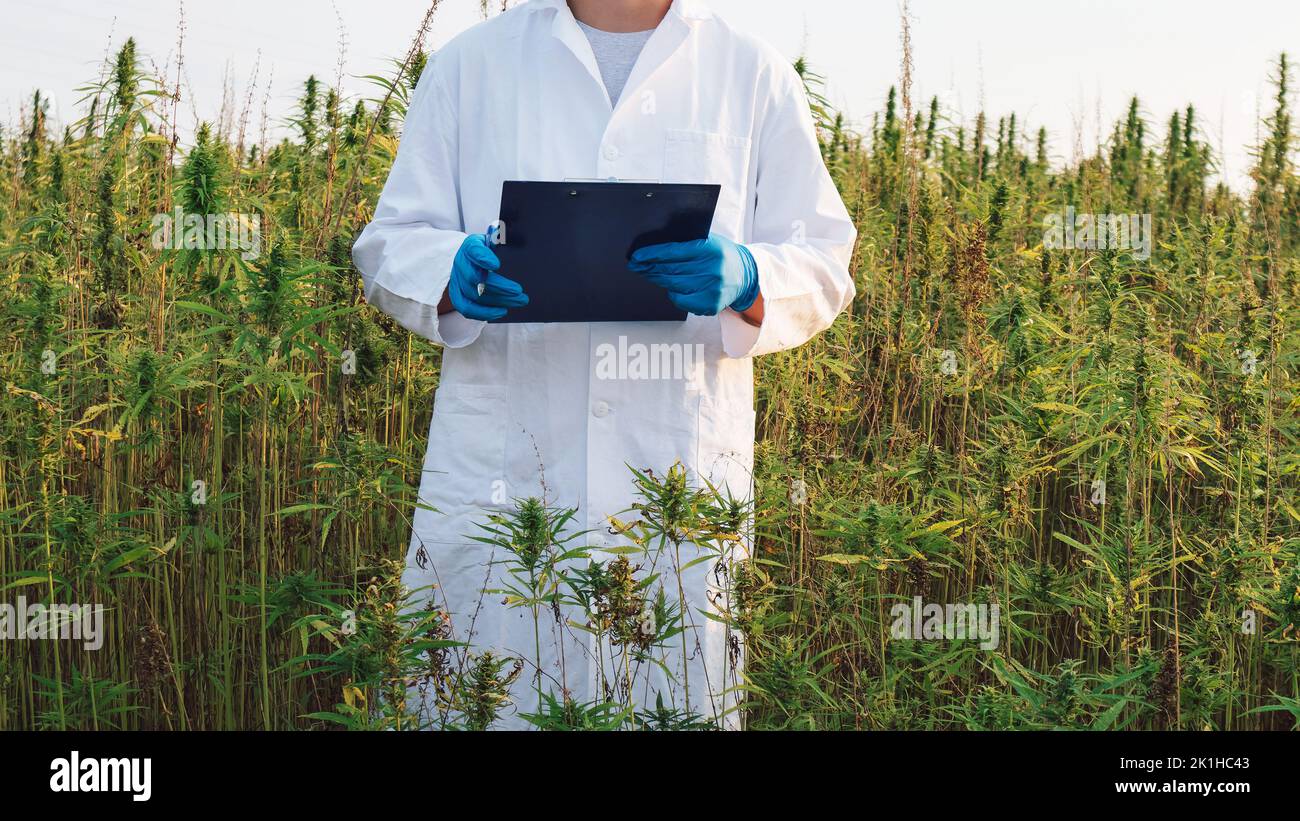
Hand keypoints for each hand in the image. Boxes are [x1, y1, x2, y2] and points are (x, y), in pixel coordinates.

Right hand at [447, 230, 528, 320]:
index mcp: (470, 246)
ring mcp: (457, 280)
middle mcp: (460, 263)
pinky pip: (467, 308)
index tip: (496, 265)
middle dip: (499, 286)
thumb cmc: (489, 249)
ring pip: (474, 296)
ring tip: (519, 301)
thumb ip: (502, 239)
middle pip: (475, 279)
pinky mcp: (457, 295)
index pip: (474, 251)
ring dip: (498, 300)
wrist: (471, 258)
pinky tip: (502, 311)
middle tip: (519, 291)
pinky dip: (485, 313)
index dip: (483, 258)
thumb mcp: (495, 240)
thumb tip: (506, 238)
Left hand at [627, 234, 758, 315]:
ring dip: (659, 280)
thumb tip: (655, 250)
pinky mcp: (710, 305)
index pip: (674, 252)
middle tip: (636, 266)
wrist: (746, 276)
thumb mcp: (710, 242)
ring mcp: (712, 289)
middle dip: (650, 268)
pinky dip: (674, 294)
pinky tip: (674, 288)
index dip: (652, 255)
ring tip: (651, 274)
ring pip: (674, 286)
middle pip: (671, 271)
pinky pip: (681, 300)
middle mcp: (712, 270)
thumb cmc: (722, 256)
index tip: (636, 257)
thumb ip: (688, 244)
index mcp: (711, 249)